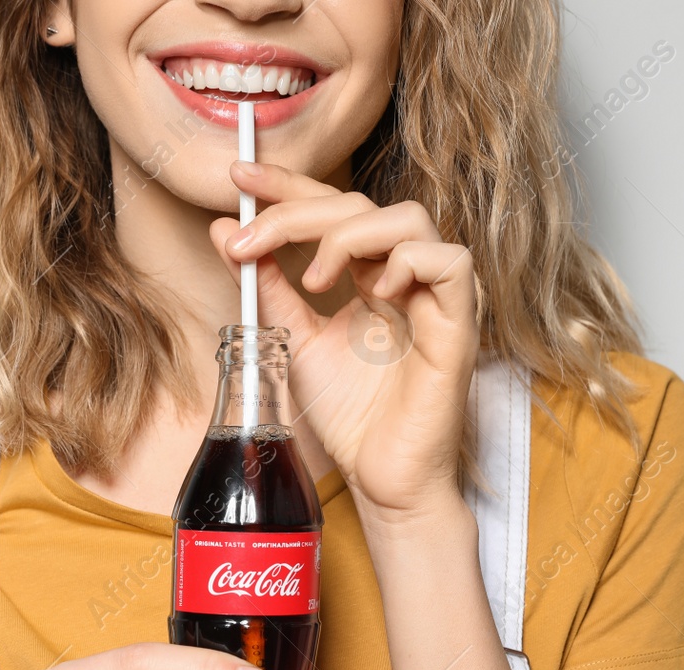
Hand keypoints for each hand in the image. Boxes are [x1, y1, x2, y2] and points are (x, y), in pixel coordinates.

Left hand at [209, 161, 480, 522]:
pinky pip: (450, 262)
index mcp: (367, 274)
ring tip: (316, 280)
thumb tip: (224, 233)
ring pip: (408, 219)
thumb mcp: (292, 341)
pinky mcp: (459, 324)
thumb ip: (266, 287)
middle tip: (249, 239)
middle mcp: (403, 276)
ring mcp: (433, 296)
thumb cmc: (351, 416)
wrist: (381, 478)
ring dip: (350, 235)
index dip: (287, 186)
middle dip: (297, 210)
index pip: (330, 208)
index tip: (237, 177)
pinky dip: (408, 261)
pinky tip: (374, 290)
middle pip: (360, 205)